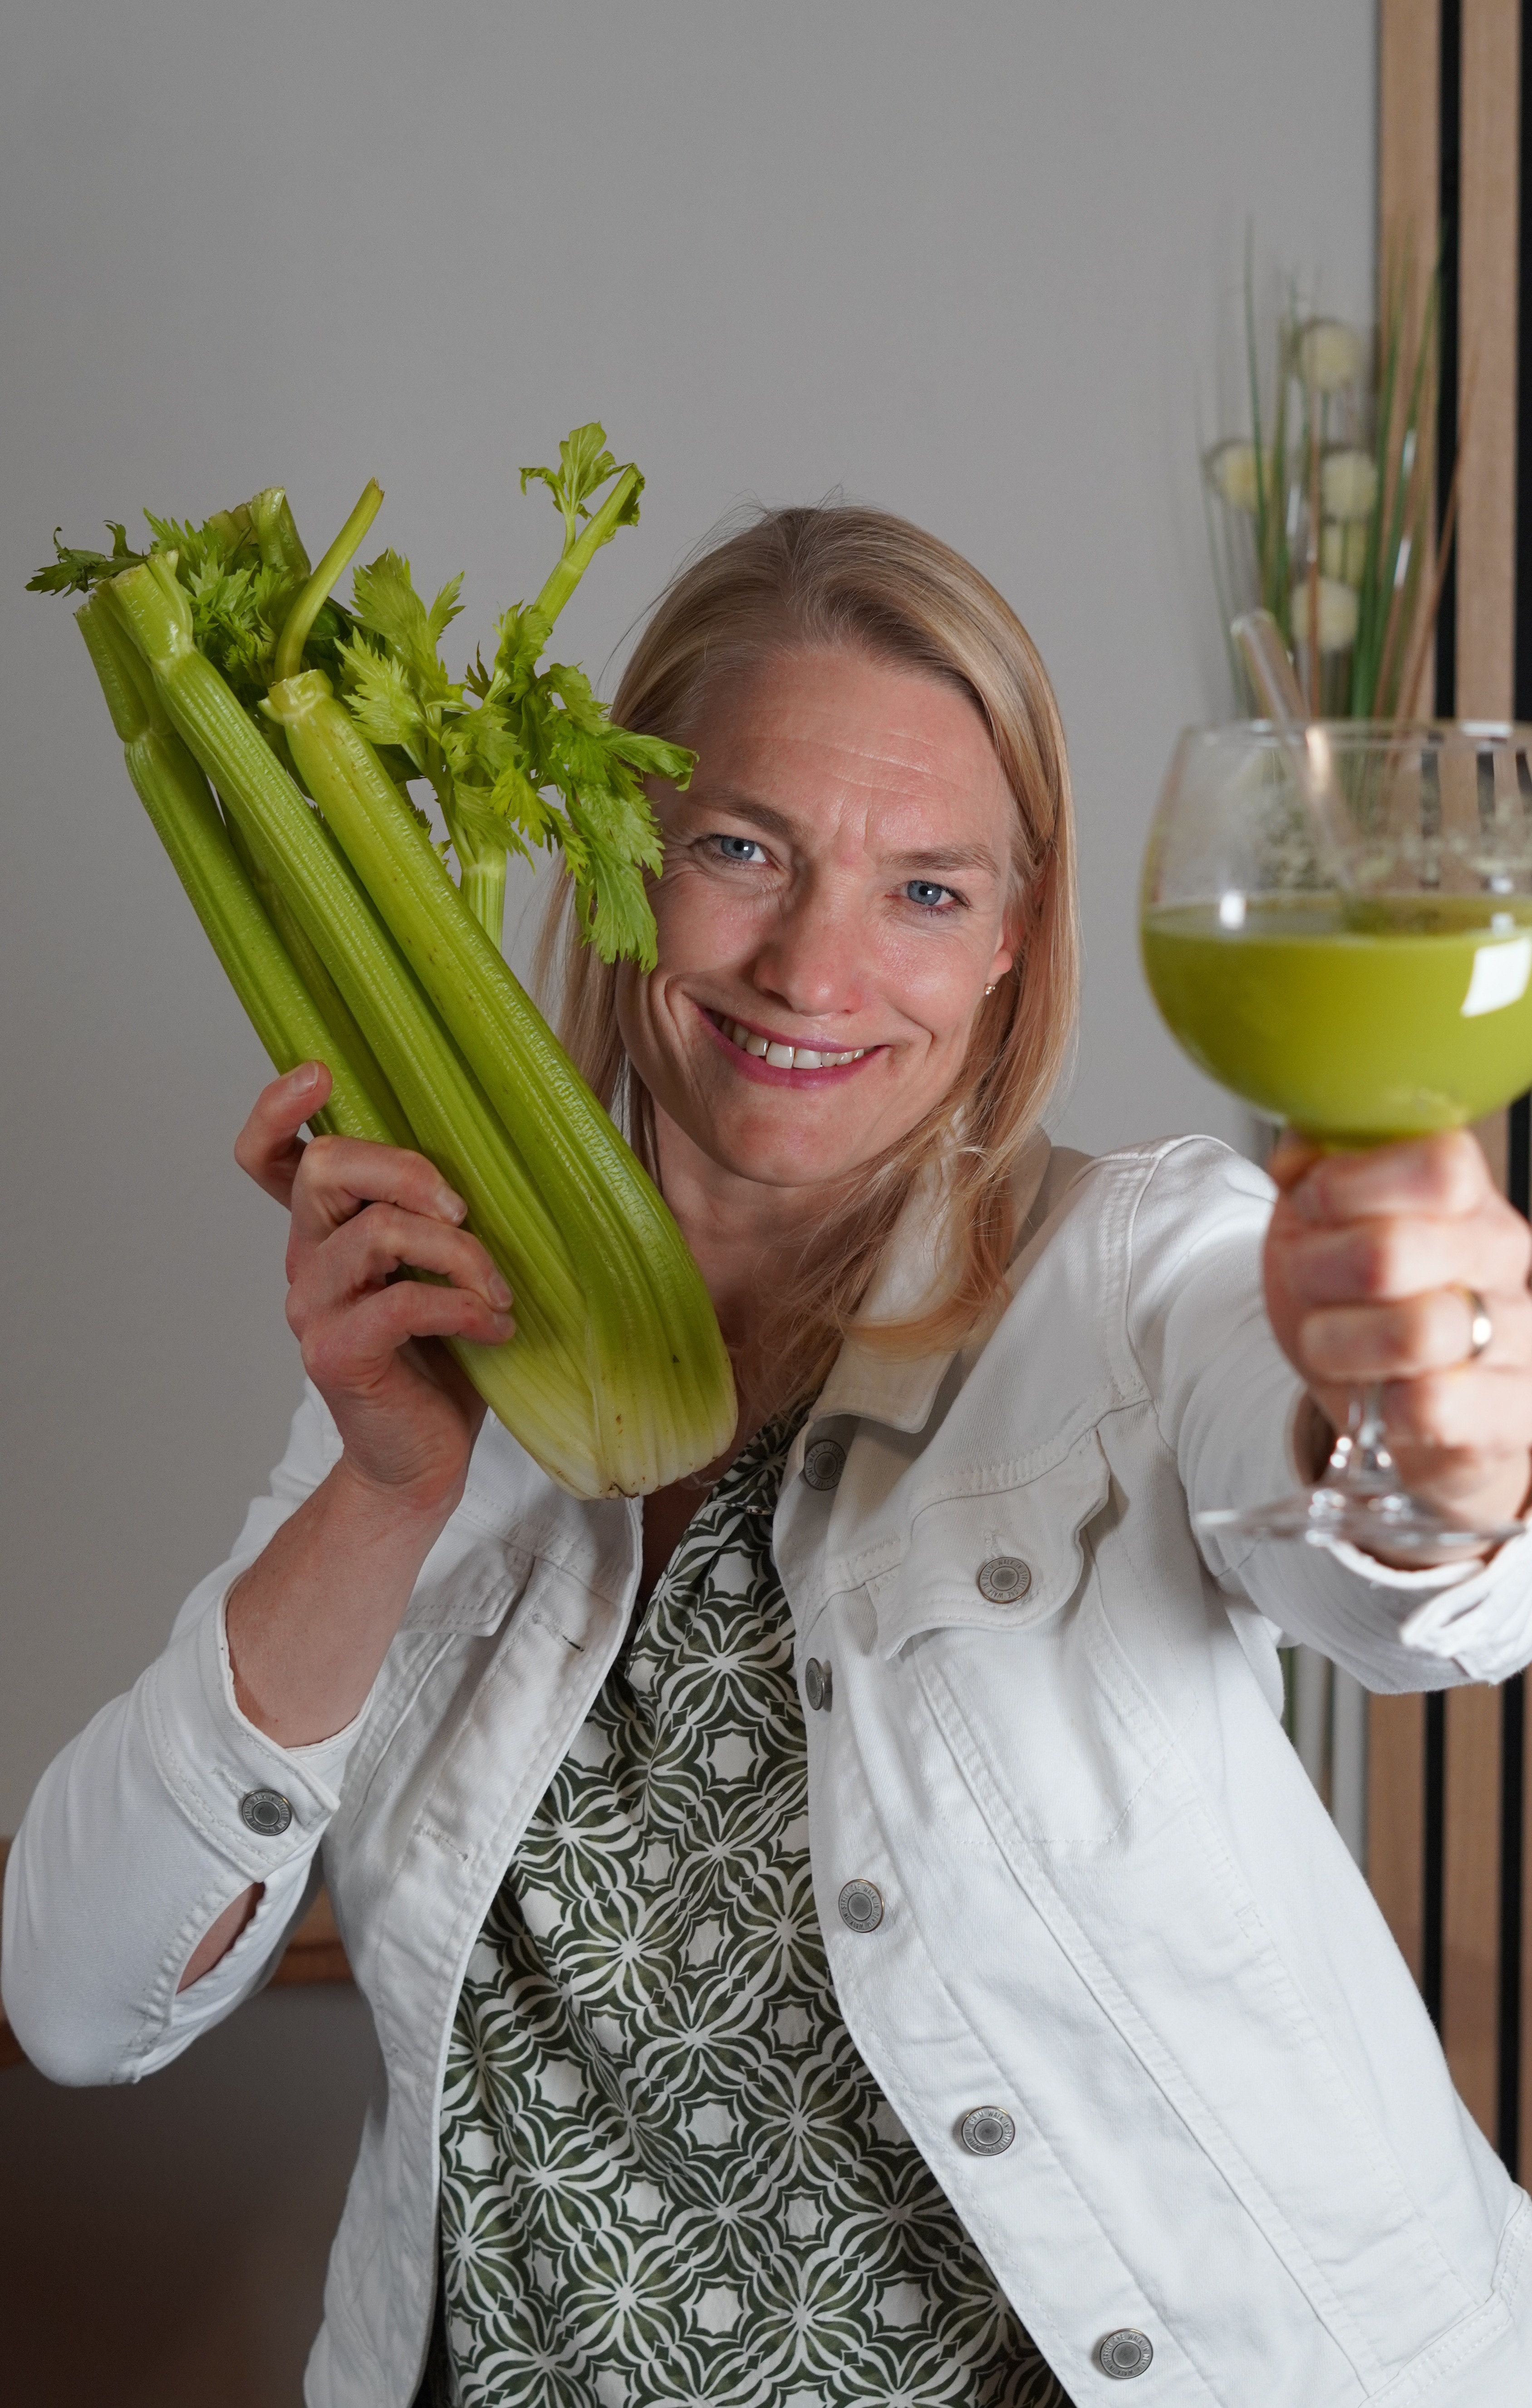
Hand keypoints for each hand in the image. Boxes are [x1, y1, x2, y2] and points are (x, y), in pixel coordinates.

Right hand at [233, 1063, 512, 1521]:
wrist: (422, 1459)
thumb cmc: (443, 1358)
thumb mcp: (441, 1269)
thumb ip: (439, 1215)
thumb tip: (506, 1143)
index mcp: (325, 1230)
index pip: (268, 1156)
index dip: (276, 1107)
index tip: (319, 1073)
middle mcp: (306, 1260)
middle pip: (328, 1169)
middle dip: (408, 1171)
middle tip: (465, 1211)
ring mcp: (314, 1308)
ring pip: (377, 1233)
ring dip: (458, 1251)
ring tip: (498, 1289)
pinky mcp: (337, 1355)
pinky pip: (402, 1302)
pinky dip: (464, 1306)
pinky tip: (497, 1327)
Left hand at [1264, 1129, 1531, 1539]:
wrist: (1393, 1399)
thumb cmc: (1359, 1298)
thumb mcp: (1321, 1217)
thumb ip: (1309, 1166)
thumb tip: (1294, 1163)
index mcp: (1466, 1197)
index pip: (1438, 1168)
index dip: (1345, 1186)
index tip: (1314, 1204)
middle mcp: (1501, 1260)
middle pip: (1393, 1251)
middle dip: (1318, 1270)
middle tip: (1313, 1283)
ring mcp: (1514, 1338)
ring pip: (1414, 1333)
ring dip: (1338, 1342)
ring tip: (1336, 1341)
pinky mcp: (1507, 1414)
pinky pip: (1433, 1406)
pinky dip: (1382, 1407)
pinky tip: (1378, 1396)